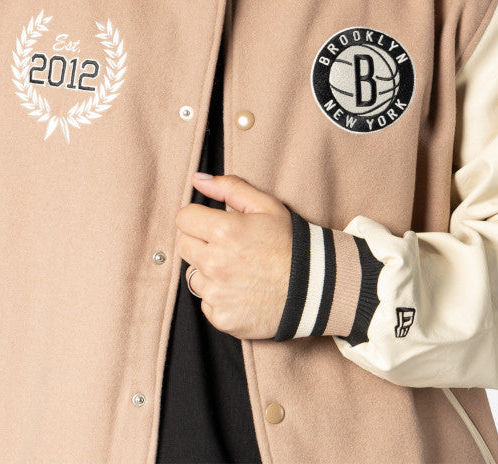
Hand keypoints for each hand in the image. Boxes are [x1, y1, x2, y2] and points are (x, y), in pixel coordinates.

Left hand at [174, 173, 291, 339]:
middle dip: (199, 241)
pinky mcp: (221, 318)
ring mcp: (217, 293)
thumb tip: (197, 179)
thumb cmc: (289, 243)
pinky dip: (218, 296)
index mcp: (224, 231)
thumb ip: (229, 188)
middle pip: (183, 245)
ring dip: (208, 271)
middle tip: (226, 244)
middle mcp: (215, 263)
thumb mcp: (265, 206)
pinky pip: (206, 302)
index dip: (197, 217)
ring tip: (237, 269)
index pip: (183, 218)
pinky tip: (241, 290)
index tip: (211, 222)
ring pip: (193, 275)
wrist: (314, 289)